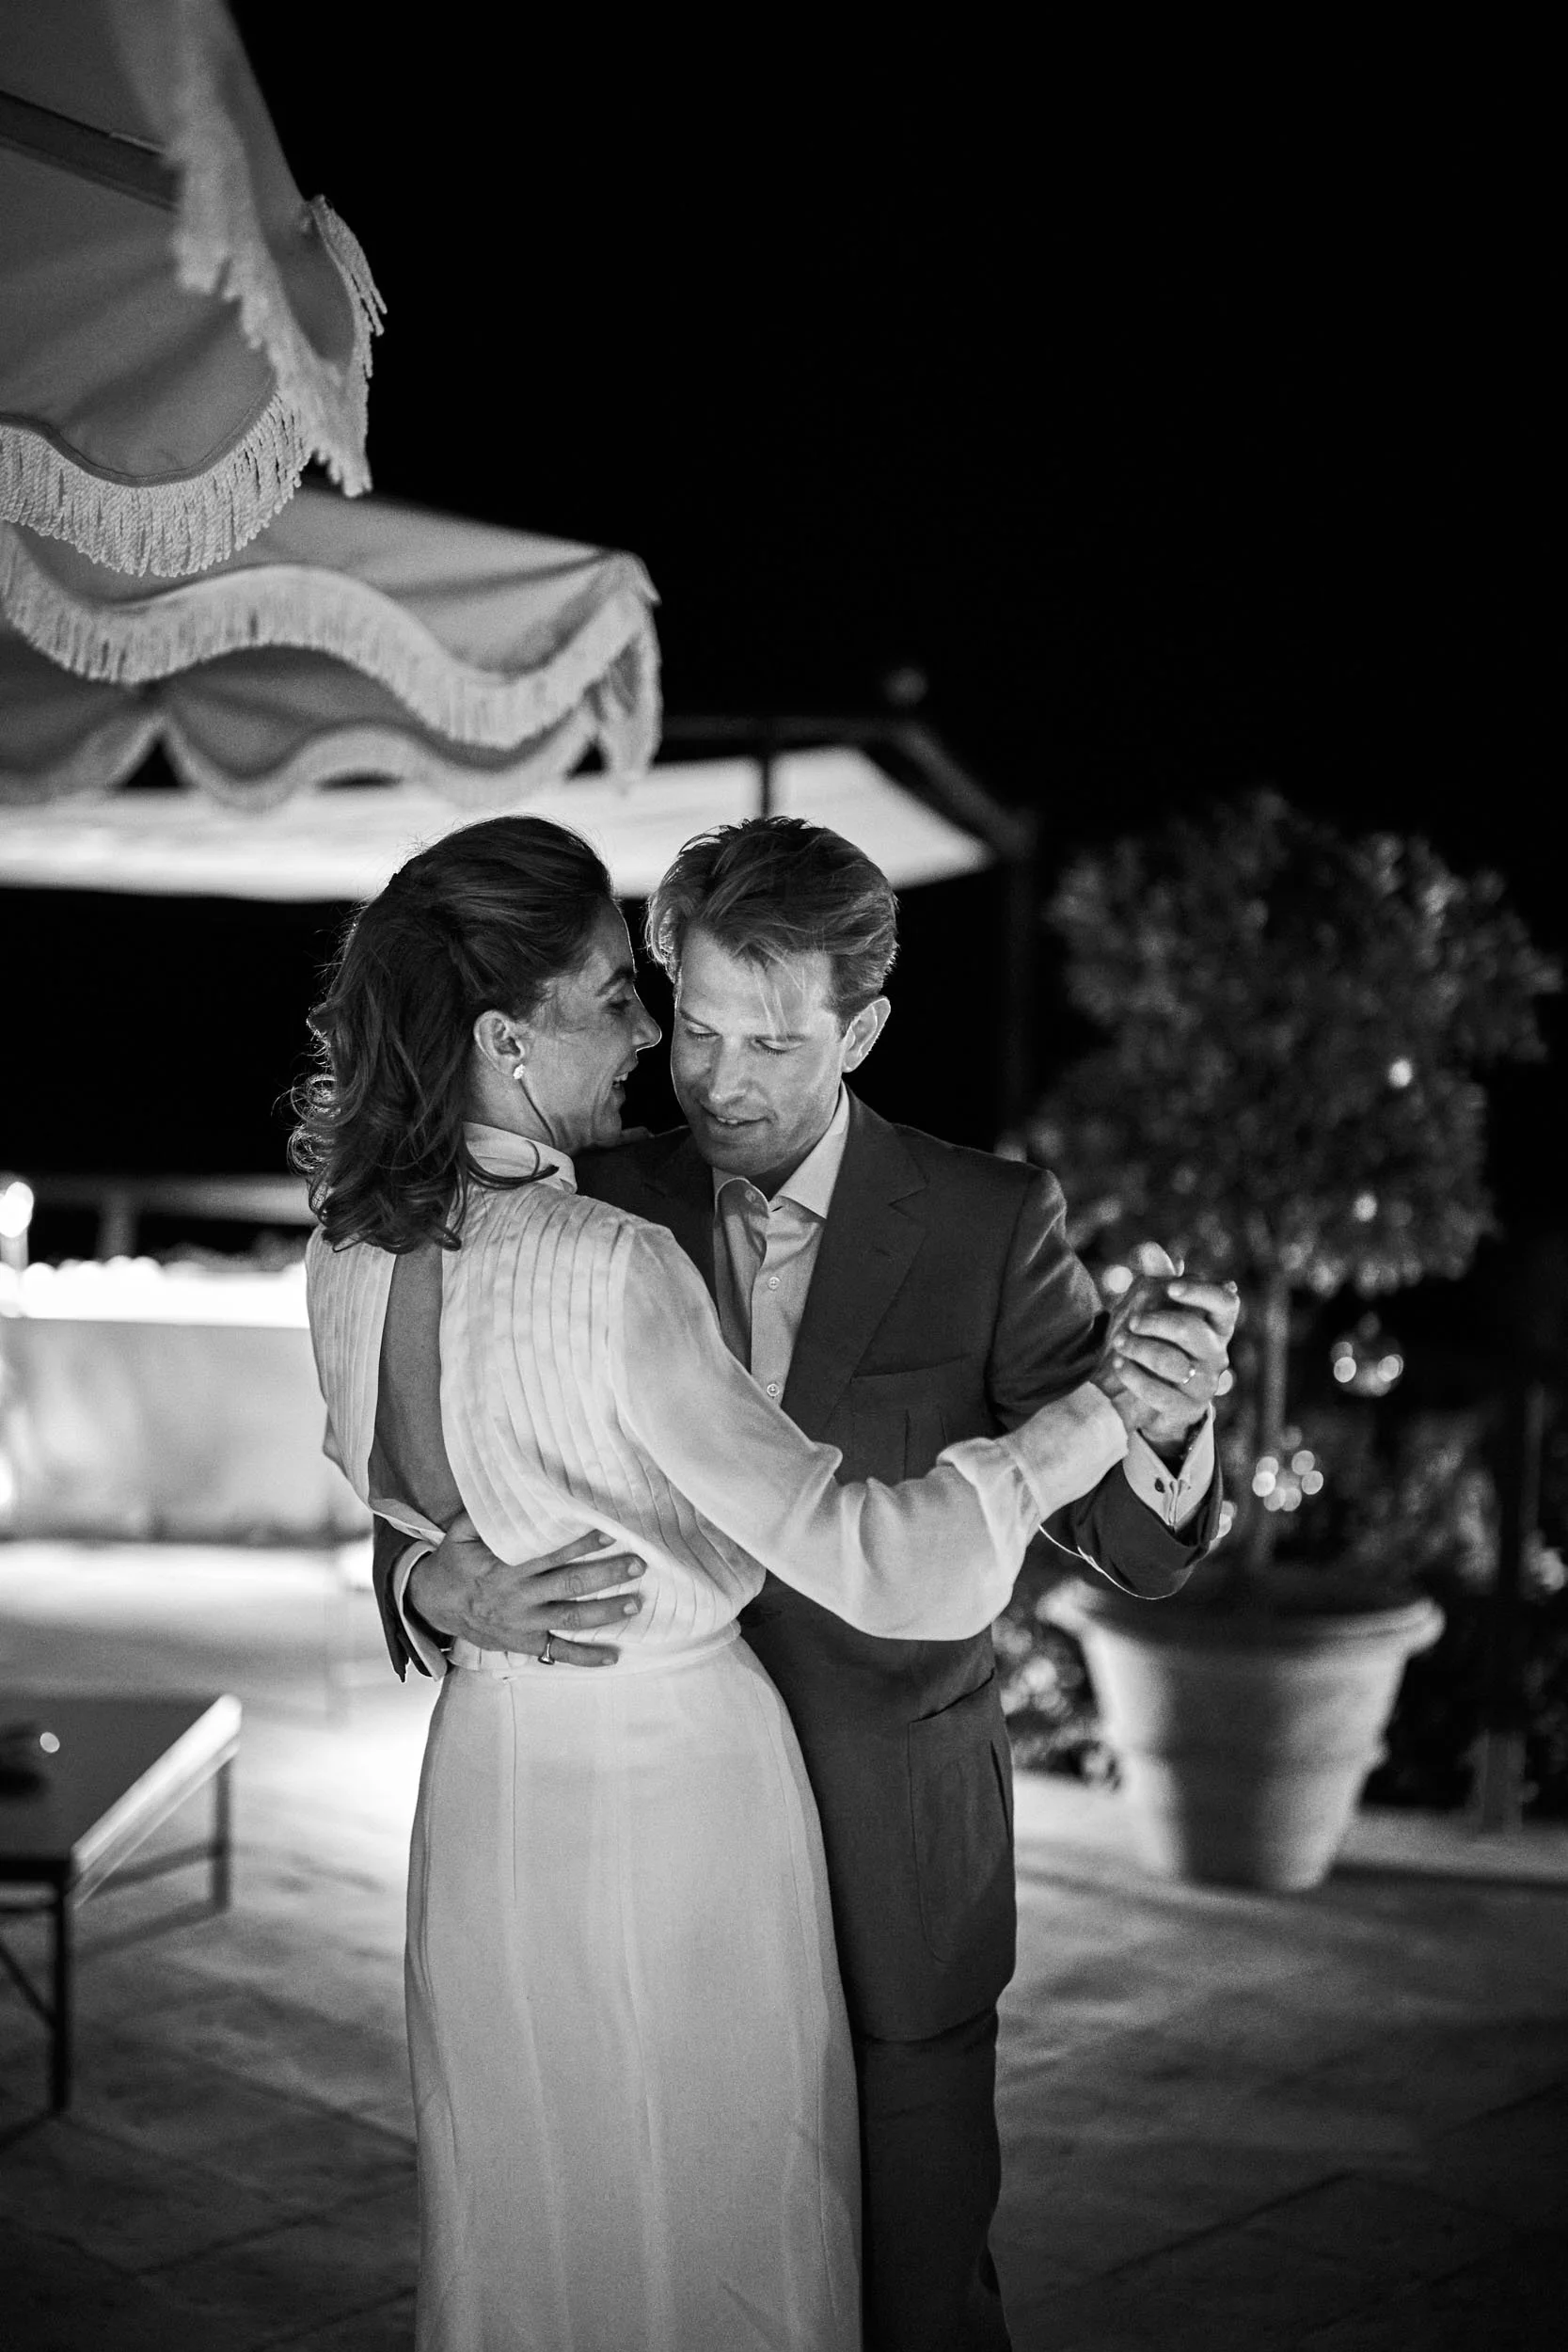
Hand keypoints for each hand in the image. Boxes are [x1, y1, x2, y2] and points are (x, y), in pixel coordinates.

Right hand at [409, 1521, 645, 1666]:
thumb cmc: (456, 1562)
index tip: (609, 1535)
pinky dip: (586, 1658)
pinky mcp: (526, 1643)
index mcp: (504, 1569)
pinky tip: (613, 1655)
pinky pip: (558, 1653)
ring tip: (635, 1604)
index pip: (549, 1556)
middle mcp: (517, 1598)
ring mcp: (523, 1624)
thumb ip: (485, 1516)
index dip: (580, 1546)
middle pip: (568, 1586)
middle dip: (605, 1576)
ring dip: (605, 1613)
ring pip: (570, 1619)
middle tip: (637, 1565)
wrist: (434, 1605)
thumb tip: (514, 1492)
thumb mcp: (461, 1533)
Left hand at [1095, 1243, 1239, 1454]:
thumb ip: (1154, 1278)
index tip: (1171, 1286)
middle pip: (1194, 1330)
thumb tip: (1148, 1248)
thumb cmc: (1151, 1341)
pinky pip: (1160, 1393)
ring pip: (1174, 1363)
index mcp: (1214, 1325)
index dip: (1202, 1292)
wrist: (1140, 1395)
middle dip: (1157, 1322)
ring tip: (1119, 1342)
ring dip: (1140, 1349)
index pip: (1225, 1303)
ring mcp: (1205, 1384)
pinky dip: (1134, 1376)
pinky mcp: (1186, 1410)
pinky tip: (1118, 1365)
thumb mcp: (1151, 1307)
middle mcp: (1216, 1354)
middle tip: (1131, 1320)